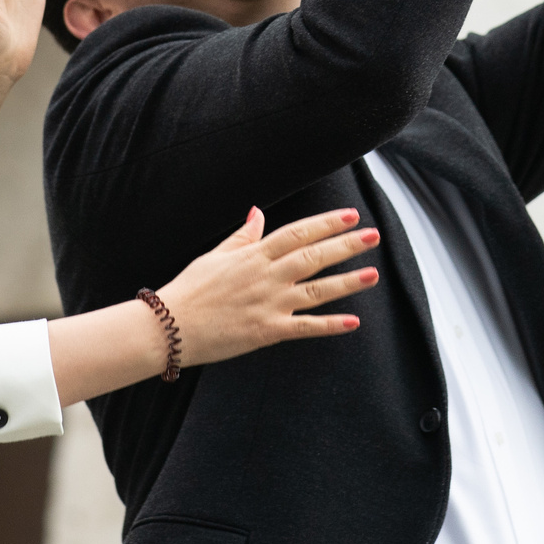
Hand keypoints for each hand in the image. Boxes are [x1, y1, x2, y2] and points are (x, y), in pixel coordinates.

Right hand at [153, 206, 382, 365]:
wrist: (169, 327)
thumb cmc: (190, 289)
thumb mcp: (215, 255)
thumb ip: (243, 236)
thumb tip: (257, 211)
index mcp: (254, 255)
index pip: (297, 233)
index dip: (326, 223)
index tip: (351, 216)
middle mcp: (266, 277)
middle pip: (313, 256)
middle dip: (345, 245)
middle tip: (373, 236)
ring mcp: (269, 304)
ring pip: (316, 290)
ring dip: (347, 282)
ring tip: (372, 273)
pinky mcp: (267, 332)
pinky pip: (305, 328)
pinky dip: (330, 325)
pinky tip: (353, 321)